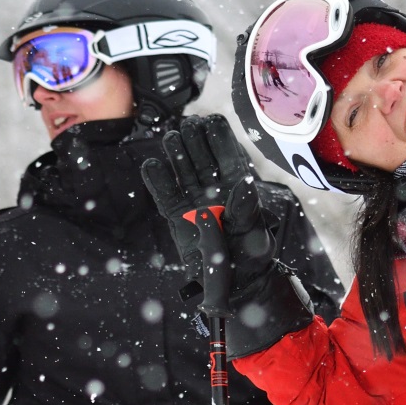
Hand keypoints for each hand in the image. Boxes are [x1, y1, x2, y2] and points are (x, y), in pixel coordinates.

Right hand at [143, 116, 275, 312]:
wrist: (234, 283)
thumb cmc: (251, 255)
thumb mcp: (254, 232)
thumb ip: (247, 209)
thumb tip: (244, 183)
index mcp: (237, 187)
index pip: (228, 156)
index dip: (220, 138)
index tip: (212, 121)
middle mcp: (214, 189)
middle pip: (202, 158)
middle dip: (195, 140)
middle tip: (188, 125)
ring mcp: (194, 201)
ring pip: (183, 171)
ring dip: (177, 154)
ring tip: (171, 138)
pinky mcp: (177, 216)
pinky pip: (165, 195)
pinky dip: (158, 181)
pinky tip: (151, 165)